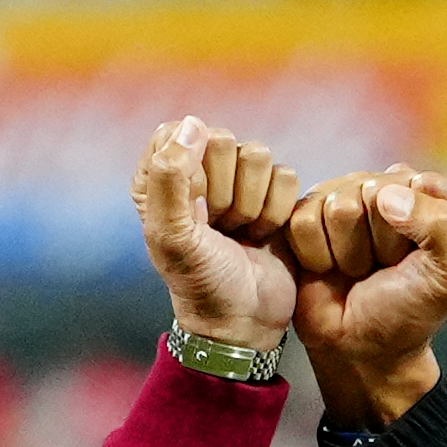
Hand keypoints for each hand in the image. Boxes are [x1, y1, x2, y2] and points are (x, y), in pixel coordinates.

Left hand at [138, 115, 303, 350]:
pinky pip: (286, 176)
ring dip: (252, 205)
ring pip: (258, 155)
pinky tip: (262, 236)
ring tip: (240, 234)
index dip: (192, 171)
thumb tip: (194, 124)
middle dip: (225, 192)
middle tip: (218, 228)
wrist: (244, 321)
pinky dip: (277, 212)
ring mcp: (238, 181)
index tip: (192, 211)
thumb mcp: (171, 235)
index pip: (181, 133)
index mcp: (160, 176)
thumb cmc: (200, 282)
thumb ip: (170, 177)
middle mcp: (198, 171)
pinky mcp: (274, 195)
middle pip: (222, 139)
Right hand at [284, 166, 446, 426]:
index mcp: (431, 196)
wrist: (361, 349)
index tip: (418, 257)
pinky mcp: (305, 217)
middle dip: (379, 240)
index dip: (419, 226)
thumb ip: (444, 226)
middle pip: (374, 190)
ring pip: (337, 204)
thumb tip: (386, 195)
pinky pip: (303, 220)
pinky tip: (328, 270)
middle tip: (382, 268)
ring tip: (355, 270)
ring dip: (347, 251)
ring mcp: (342, 199)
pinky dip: (317, 255)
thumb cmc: (409, 311)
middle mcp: (385, 190)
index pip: (421, 184)